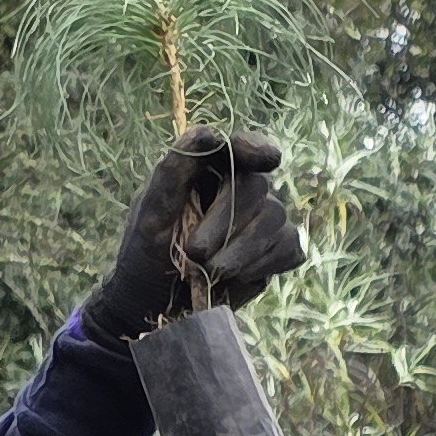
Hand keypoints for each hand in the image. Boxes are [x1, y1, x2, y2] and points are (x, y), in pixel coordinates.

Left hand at [79, 129, 306, 343]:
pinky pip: (288, 248)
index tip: (266, 160)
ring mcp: (265, 220)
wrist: (154, 301)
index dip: (256, 148)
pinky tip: (234, 278)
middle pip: (256, 187)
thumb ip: (173, 172)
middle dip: (226, 221)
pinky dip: (262, 264)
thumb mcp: (150, 213)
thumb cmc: (146, 251)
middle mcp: (243, 188)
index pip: (241, 146)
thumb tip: (207, 133)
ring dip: (242, 249)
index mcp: (210, 169)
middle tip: (194, 252)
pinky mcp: (277, 251)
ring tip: (210, 271)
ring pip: (275, 219)